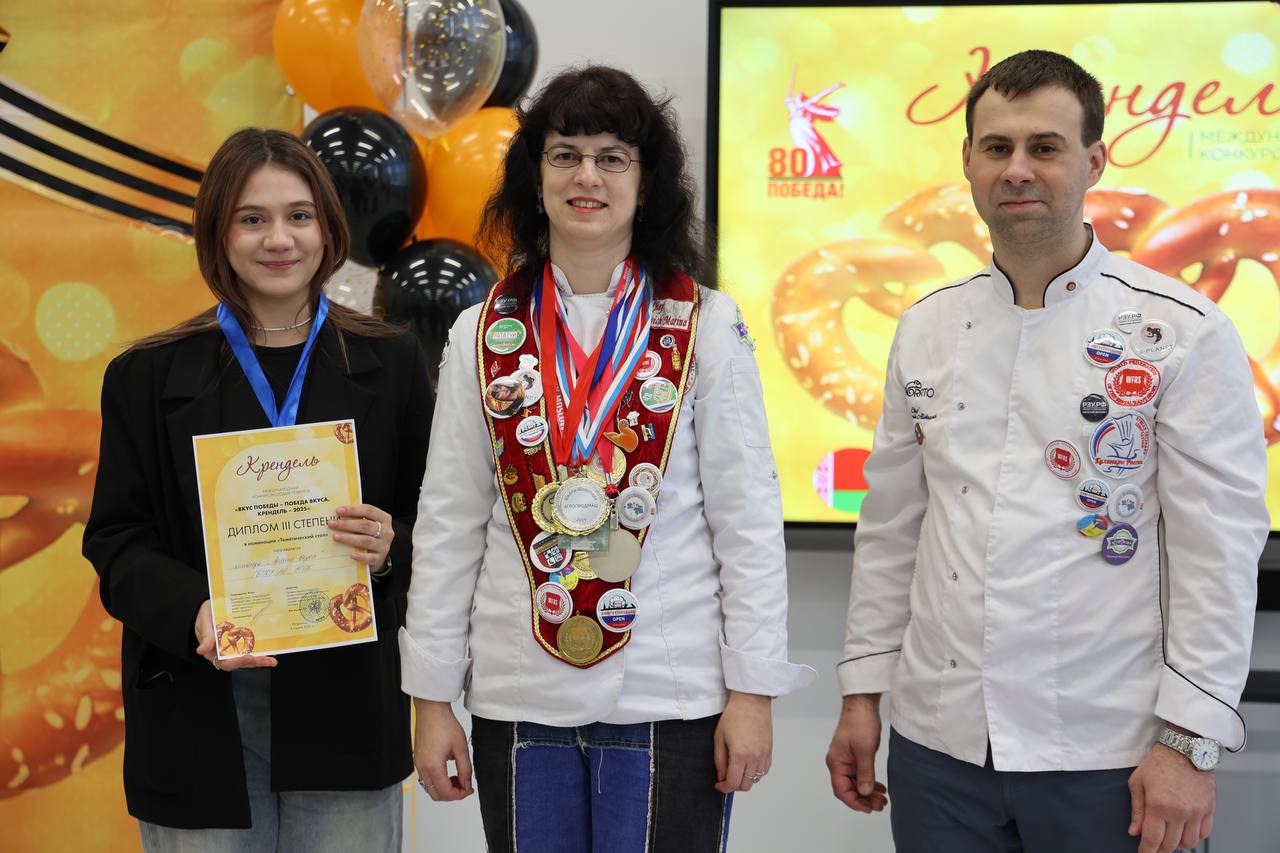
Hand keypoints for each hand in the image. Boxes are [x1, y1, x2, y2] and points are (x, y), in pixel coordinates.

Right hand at [193, 600, 276, 670]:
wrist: (211, 605)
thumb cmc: (206, 614)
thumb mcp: (204, 621)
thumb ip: (205, 635)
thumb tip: (201, 650)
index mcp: (212, 651)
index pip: (224, 662)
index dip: (237, 662)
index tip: (248, 657)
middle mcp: (223, 652)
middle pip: (239, 662)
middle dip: (254, 662)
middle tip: (269, 661)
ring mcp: (233, 647)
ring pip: (247, 657)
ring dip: (260, 659)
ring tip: (273, 660)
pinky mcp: (240, 641)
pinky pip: (250, 648)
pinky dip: (260, 650)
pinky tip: (272, 649)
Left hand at [329, 504, 393, 570]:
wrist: (378, 554)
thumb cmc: (370, 535)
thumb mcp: (368, 524)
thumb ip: (357, 518)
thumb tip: (337, 514)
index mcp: (384, 518)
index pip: (369, 510)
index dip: (353, 510)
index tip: (338, 510)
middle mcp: (386, 531)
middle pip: (366, 525)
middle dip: (347, 524)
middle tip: (332, 524)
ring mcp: (383, 546)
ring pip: (366, 540)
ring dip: (349, 538)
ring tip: (335, 537)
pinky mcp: (379, 558)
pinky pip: (370, 558)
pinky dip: (360, 556)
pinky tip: (351, 555)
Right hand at [413, 699, 473, 801]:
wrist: (431, 710)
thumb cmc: (444, 724)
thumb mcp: (461, 748)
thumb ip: (465, 769)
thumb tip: (467, 784)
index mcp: (433, 766)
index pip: (446, 792)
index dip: (460, 795)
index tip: (469, 789)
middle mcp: (422, 768)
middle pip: (436, 795)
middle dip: (452, 794)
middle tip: (464, 786)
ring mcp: (418, 764)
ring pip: (430, 788)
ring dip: (444, 788)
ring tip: (458, 778)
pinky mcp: (418, 760)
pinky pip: (426, 779)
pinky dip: (438, 781)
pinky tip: (448, 772)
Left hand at [714, 691, 772, 792]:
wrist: (751, 702)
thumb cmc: (735, 715)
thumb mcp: (719, 738)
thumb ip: (719, 760)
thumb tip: (721, 776)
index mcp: (740, 754)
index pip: (733, 782)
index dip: (724, 788)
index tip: (719, 785)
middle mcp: (754, 757)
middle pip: (746, 785)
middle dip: (734, 785)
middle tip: (726, 778)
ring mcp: (764, 755)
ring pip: (755, 779)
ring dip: (745, 779)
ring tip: (737, 770)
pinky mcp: (770, 751)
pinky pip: (764, 771)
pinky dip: (755, 773)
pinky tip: (748, 765)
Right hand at [826, 693, 887, 812]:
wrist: (862, 704)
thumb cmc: (860, 722)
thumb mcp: (865, 750)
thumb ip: (865, 773)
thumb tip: (864, 792)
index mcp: (836, 762)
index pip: (842, 790)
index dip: (855, 802)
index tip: (869, 808)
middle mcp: (838, 763)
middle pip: (848, 789)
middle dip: (863, 799)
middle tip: (879, 804)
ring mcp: (846, 759)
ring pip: (855, 783)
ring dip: (867, 792)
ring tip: (882, 798)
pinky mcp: (853, 756)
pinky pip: (859, 774)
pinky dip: (868, 782)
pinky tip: (879, 787)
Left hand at [1128, 742, 1214, 852]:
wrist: (1186, 748)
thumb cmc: (1159, 762)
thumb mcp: (1138, 782)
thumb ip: (1137, 810)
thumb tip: (1135, 832)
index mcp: (1159, 805)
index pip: (1153, 839)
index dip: (1147, 851)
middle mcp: (1180, 811)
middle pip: (1171, 845)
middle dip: (1160, 848)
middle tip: (1154, 844)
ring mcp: (1197, 811)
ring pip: (1189, 843)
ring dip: (1178, 843)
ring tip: (1169, 835)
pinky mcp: (1209, 809)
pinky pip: (1204, 833)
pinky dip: (1194, 836)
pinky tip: (1184, 829)